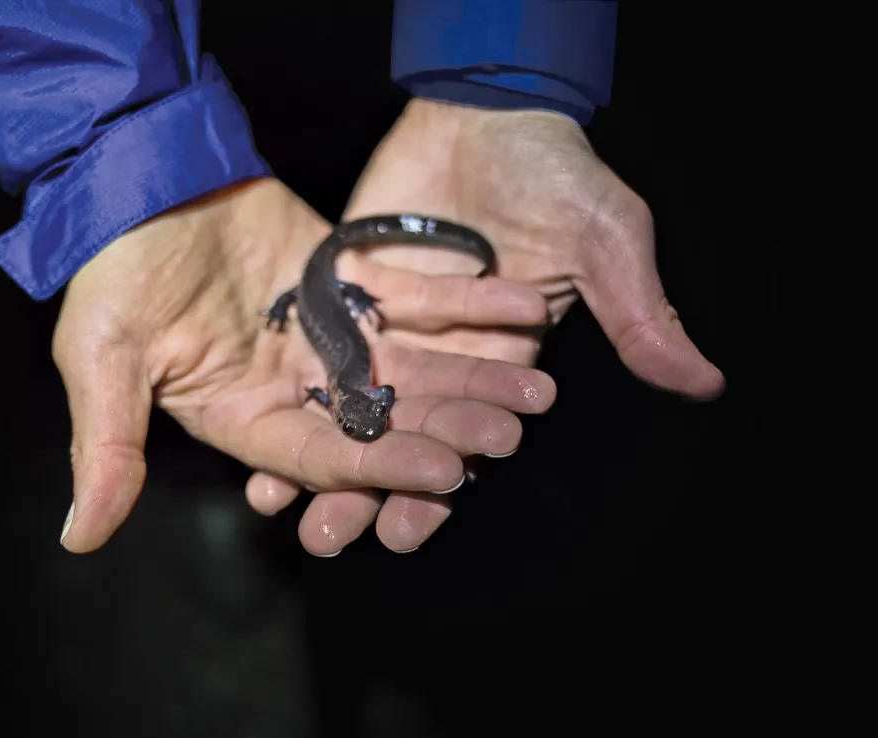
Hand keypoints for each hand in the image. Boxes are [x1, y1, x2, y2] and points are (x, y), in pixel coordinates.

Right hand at [53, 178, 552, 553]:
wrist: (142, 175)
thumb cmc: (113, 268)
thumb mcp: (103, 355)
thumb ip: (108, 444)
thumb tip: (81, 540)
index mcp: (242, 418)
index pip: (321, 457)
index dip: (381, 466)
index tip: (443, 471)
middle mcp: (295, 391)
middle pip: (383, 420)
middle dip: (448, 428)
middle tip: (512, 433)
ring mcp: (330, 339)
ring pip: (413, 367)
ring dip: (473, 377)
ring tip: (538, 389)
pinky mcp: (354, 289)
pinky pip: (420, 300)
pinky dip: (469, 304)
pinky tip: (522, 308)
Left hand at [246, 101, 725, 553]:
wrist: (489, 109)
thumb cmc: (559, 174)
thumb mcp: (606, 241)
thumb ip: (638, 313)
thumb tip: (704, 382)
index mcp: (500, 366)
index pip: (468, 443)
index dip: (439, 487)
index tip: (406, 529)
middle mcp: (440, 360)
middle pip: (400, 438)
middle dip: (365, 488)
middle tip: (329, 536)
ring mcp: (388, 329)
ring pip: (350, 406)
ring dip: (315, 455)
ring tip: (279, 503)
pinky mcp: (346, 292)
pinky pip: (314, 351)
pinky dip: (289, 389)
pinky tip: (253, 430)